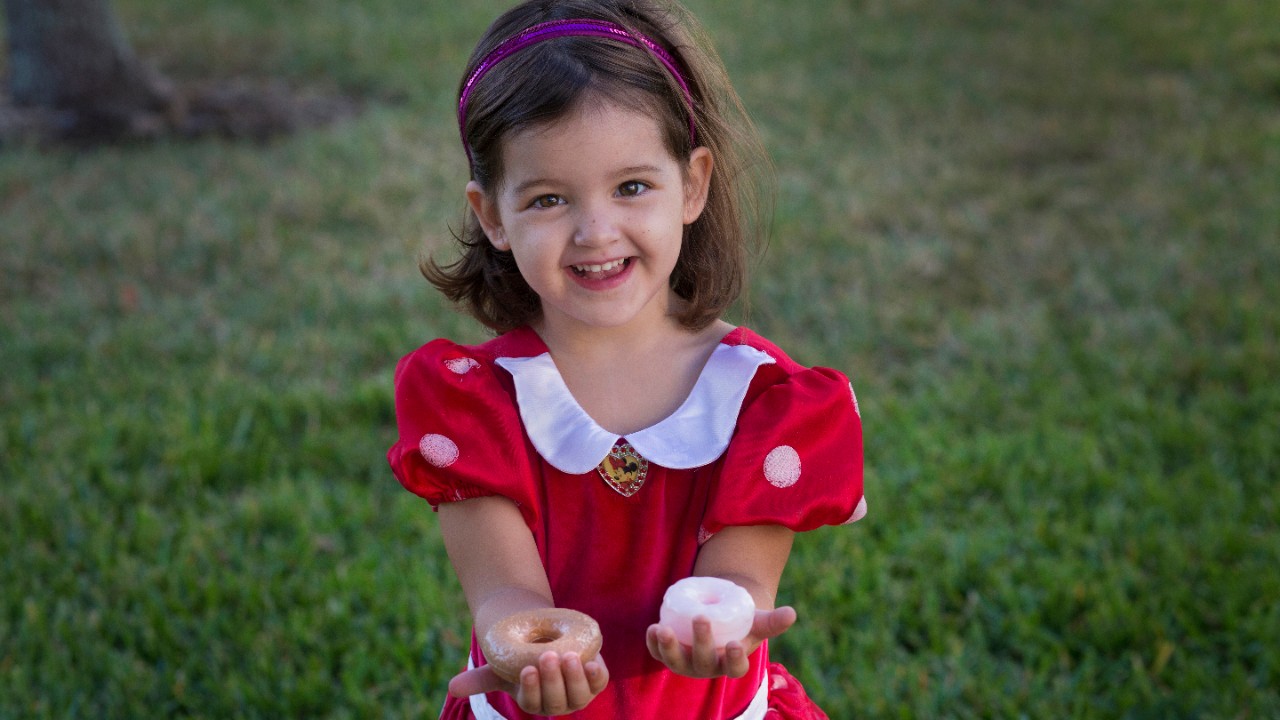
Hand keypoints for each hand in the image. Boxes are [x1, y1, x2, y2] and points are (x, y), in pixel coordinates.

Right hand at [448, 651, 609, 715]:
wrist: (548, 641)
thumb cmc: (521, 657)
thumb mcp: (501, 666)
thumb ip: (480, 679)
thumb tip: (451, 687)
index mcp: (534, 701)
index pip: (532, 701)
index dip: (531, 687)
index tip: (526, 668)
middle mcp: (557, 702)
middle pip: (556, 700)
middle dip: (552, 679)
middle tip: (546, 655)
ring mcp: (579, 693)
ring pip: (579, 693)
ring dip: (574, 676)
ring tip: (568, 655)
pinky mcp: (595, 680)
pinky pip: (599, 682)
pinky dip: (595, 674)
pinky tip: (591, 662)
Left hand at [646, 606, 796, 678]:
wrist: (718, 617)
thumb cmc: (741, 622)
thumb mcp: (757, 621)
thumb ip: (773, 620)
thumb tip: (792, 613)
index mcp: (731, 664)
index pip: (735, 669)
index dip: (735, 659)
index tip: (735, 644)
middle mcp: (708, 668)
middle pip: (704, 661)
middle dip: (702, 642)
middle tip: (701, 618)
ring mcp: (687, 662)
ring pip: (676, 661)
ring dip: (669, 647)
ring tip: (663, 629)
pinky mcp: (669, 654)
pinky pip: (658, 652)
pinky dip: (653, 643)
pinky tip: (652, 628)